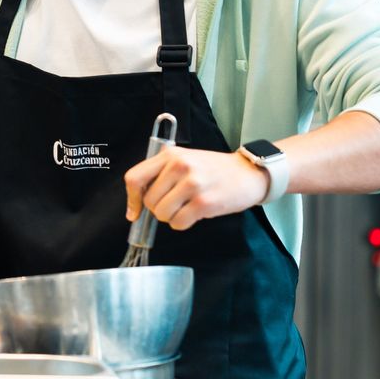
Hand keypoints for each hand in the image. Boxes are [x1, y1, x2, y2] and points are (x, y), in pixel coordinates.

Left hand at [124, 145, 267, 230]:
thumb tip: (137, 200)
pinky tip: (193, 214)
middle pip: (149, 200)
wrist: (248, 173)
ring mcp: (192, 184)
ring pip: (161, 214)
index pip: (135, 178)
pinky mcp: (204, 203)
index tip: (134, 211)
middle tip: (173, 204)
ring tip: (185, 208)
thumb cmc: (213, 169)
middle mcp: (179, 167)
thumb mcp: (185, 159)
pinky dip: (182, 223)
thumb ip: (161, 173)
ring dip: (170, 217)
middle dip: (157, 209)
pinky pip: (178, 223)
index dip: (131, 198)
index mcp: (170, 155)